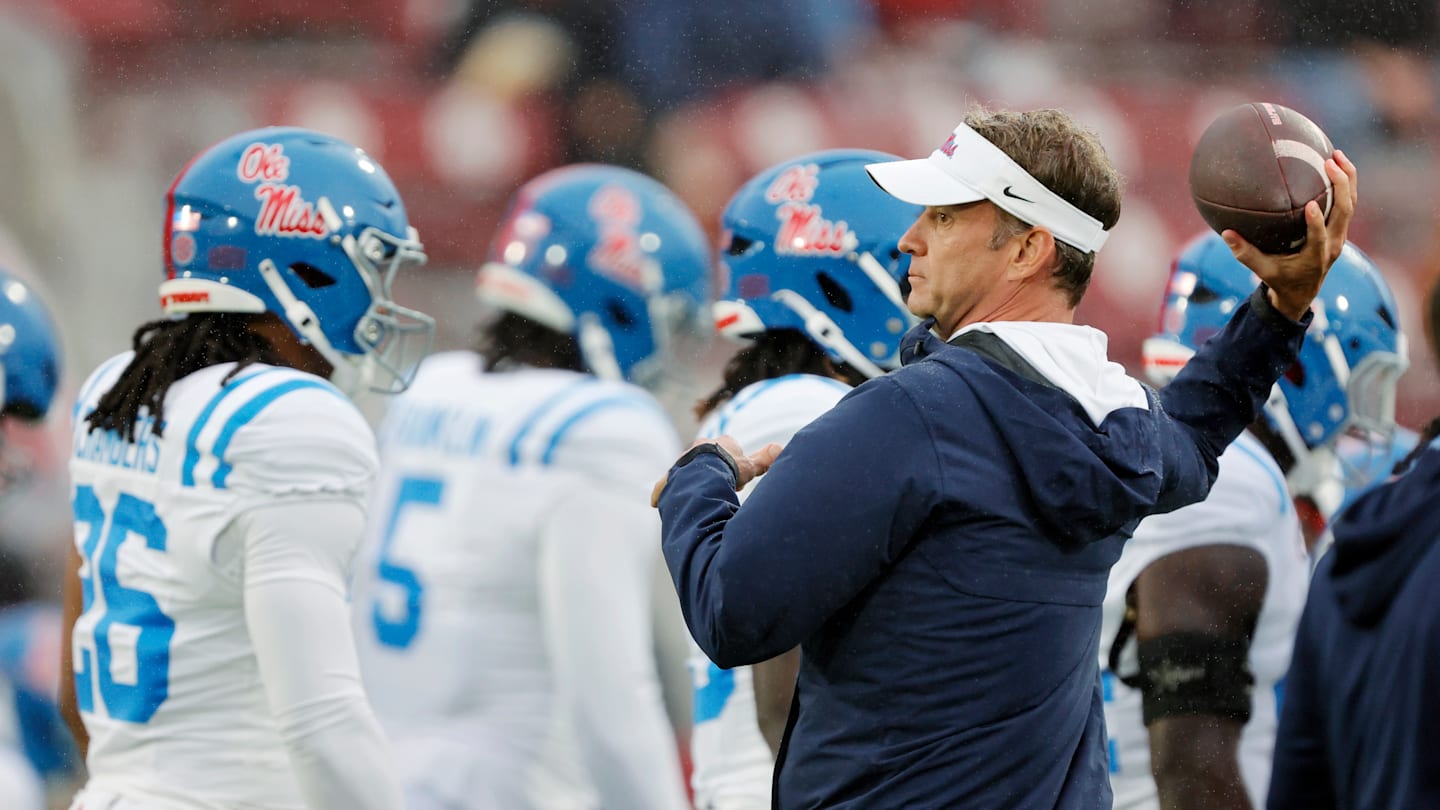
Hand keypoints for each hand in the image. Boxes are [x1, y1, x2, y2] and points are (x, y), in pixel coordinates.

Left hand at [650, 436, 783, 506]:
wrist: (705, 475)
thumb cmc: (730, 469)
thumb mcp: (751, 466)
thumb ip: (765, 459)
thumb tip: (780, 447)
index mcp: (721, 443)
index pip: (729, 447)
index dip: (735, 462)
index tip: (738, 476)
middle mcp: (699, 447)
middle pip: (708, 457)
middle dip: (713, 469)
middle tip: (720, 485)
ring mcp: (683, 460)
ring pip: (687, 469)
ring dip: (692, 479)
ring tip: (699, 496)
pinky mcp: (670, 476)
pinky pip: (665, 485)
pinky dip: (663, 493)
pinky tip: (659, 503)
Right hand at [1223, 149, 1357, 320]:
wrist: (1303, 291)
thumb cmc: (1279, 279)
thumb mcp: (1261, 270)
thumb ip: (1245, 253)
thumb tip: (1226, 233)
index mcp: (1315, 256)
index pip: (1319, 237)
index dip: (1317, 222)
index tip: (1310, 205)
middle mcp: (1333, 245)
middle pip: (1345, 212)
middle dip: (1341, 186)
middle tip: (1329, 163)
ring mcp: (1340, 236)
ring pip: (1351, 204)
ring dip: (1348, 178)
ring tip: (1337, 154)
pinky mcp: (1340, 229)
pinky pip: (1348, 203)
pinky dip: (1346, 183)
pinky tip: (1336, 163)